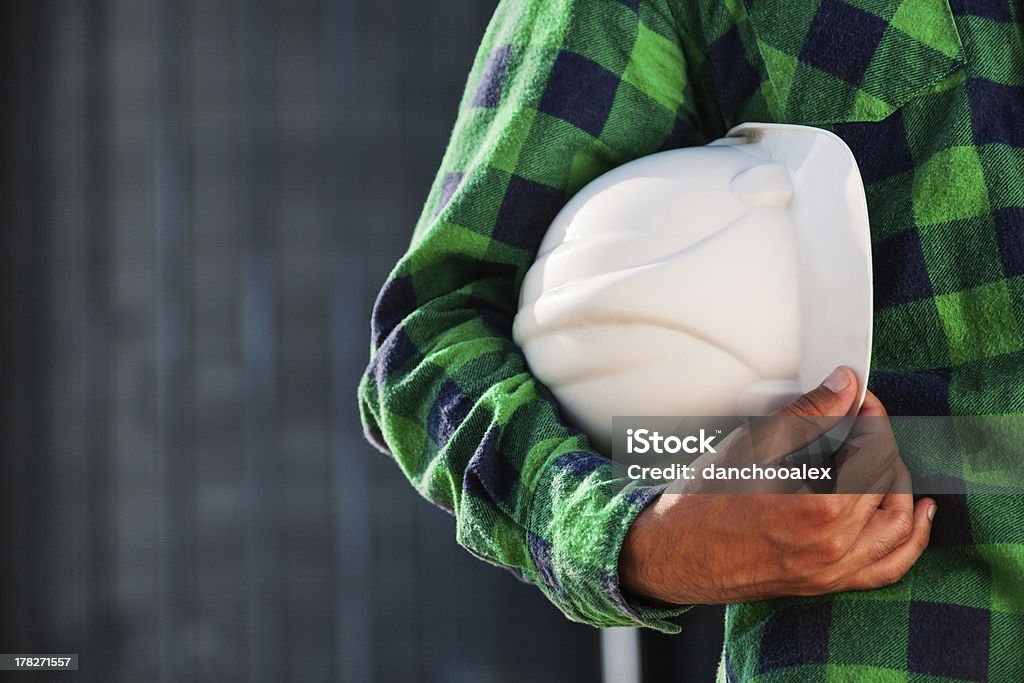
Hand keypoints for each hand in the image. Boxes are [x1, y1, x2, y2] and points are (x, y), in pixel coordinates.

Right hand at [618, 367, 935, 604]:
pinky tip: (917, 514)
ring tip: (884, 458)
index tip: (858, 399)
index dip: (871, 416)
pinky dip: (911, 540)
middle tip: (860, 420)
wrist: (675, 553)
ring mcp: (834, 569)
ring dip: (900, 484)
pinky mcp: (827, 583)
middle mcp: (834, 544)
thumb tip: (845, 385)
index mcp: (818, 507)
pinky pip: (887, 567)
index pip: (873, 450)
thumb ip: (807, 415)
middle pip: (888, 482)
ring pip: (899, 525)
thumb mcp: (752, 446)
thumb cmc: (703, 501)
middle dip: (880, 442)